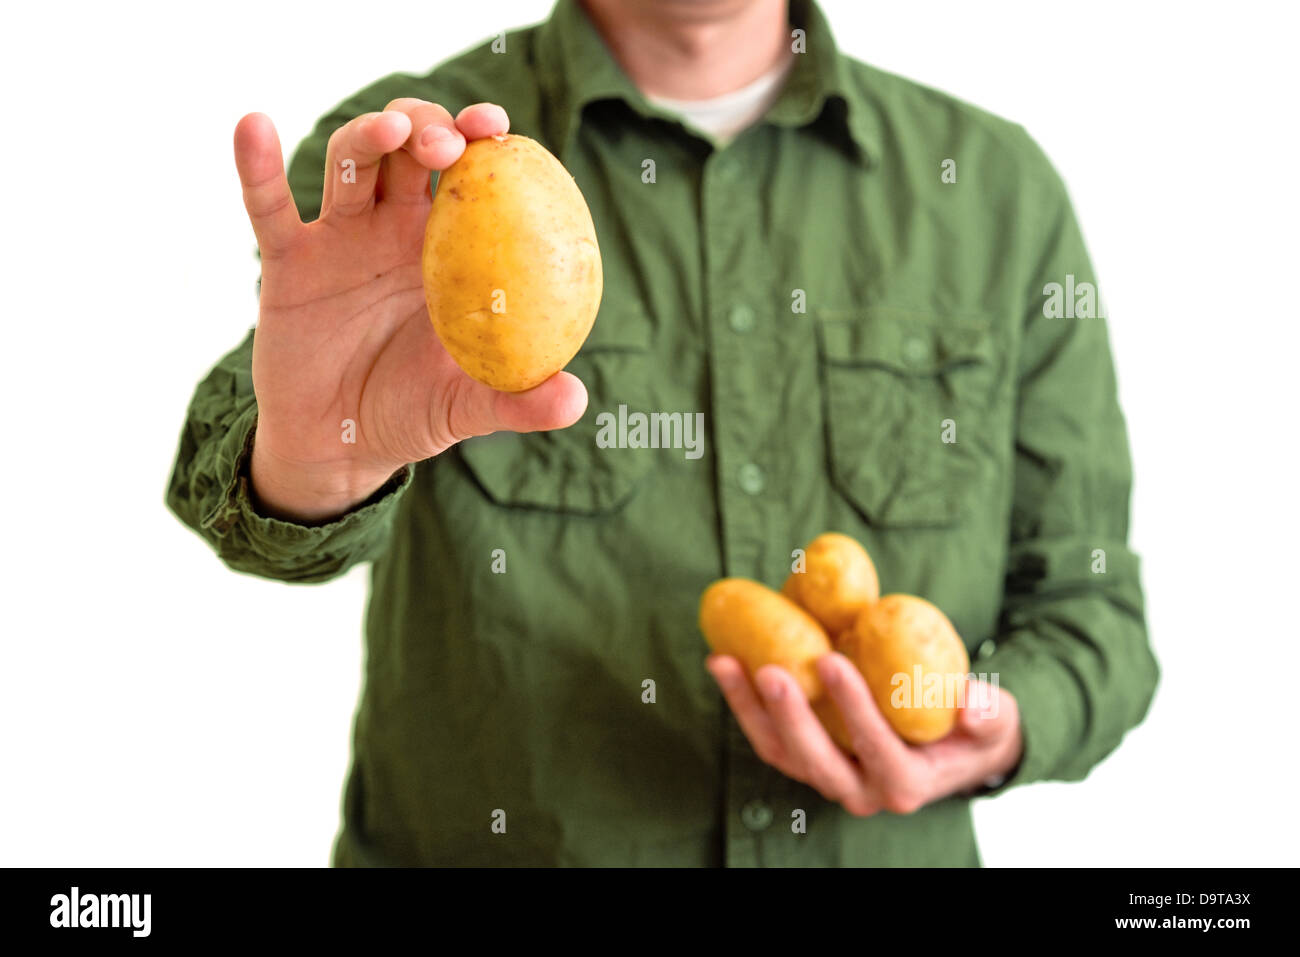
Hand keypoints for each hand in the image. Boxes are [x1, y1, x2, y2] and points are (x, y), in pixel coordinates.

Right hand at [233, 102, 587, 521]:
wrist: (339, 447)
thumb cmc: (412, 414)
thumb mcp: (468, 408)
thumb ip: (519, 400)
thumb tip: (576, 401)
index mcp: (449, 249)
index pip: (471, 175)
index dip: (482, 140)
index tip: (498, 129)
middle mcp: (395, 228)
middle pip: (412, 148)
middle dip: (431, 125)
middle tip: (450, 141)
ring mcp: (340, 238)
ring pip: (352, 162)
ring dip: (369, 136)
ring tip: (392, 132)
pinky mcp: (288, 262)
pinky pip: (268, 207)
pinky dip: (258, 166)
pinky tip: (256, 125)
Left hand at [706, 652, 1022, 815]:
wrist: (953, 748)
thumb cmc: (974, 728)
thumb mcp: (996, 720)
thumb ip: (988, 713)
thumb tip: (973, 703)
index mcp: (906, 783)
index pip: (877, 749)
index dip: (853, 709)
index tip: (832, 660)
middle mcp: (862, 791)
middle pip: (816, 758)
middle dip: (789, 715)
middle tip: (769, 668)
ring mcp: (829, 777)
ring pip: (781, 751)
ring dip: (749, 708)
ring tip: (725, 662)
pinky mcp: (807, 760)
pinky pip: (768, 737)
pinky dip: (744, 704)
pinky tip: (726, 664)